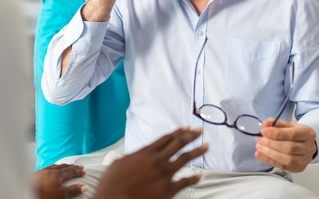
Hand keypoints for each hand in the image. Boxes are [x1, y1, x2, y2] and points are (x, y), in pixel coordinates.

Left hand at [33, 163, 86, 198]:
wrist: (26, 193)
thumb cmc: (42, 194)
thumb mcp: (61, 194)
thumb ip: (72, 190)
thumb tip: (83, 187)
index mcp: (57, 174)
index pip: (71, 171)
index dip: (78, 171)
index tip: (83, 171)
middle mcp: (50, 170)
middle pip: (63, 167)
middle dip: (71, 167)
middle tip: (77, 166)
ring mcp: (42, 171)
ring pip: (55, 166)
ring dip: (62, 166)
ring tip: (66, 166)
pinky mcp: (35, 174)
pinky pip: (47, 168)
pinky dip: (53, 167)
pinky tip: (50, 170)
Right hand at [93, 127, 207, 198]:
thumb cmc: (111, 184)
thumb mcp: (116, 164)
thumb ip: (126, 159)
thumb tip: (124, 158)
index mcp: (145, 152)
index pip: (166, 138)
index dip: (177, 132)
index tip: (186, 128)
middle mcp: (157, 160)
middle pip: (178, 144)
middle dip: (191, 136)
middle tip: (200, 131)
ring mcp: (163, 174)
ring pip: (185, 159)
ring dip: (197, 151)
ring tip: (206, 146)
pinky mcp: (167, 190)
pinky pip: (185, 182)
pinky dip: (194, 179)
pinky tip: (200, 175)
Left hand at [254, 118, 316, 172]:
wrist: (305, 144)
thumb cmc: (295, 133)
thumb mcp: (287, 124)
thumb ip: (276, 123)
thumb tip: (265, 125)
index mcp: (307, 133)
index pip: (292, 134)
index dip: (276, 133)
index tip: (263, 131)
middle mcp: (308, 148)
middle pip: (289, 148)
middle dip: (271, 144)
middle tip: (259, 139)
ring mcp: (305, 160)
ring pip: (287, 160)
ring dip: (269, 153)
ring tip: (259, 147)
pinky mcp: (298, 168)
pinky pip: (283, 167)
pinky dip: (269, 160)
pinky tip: (260, 155)